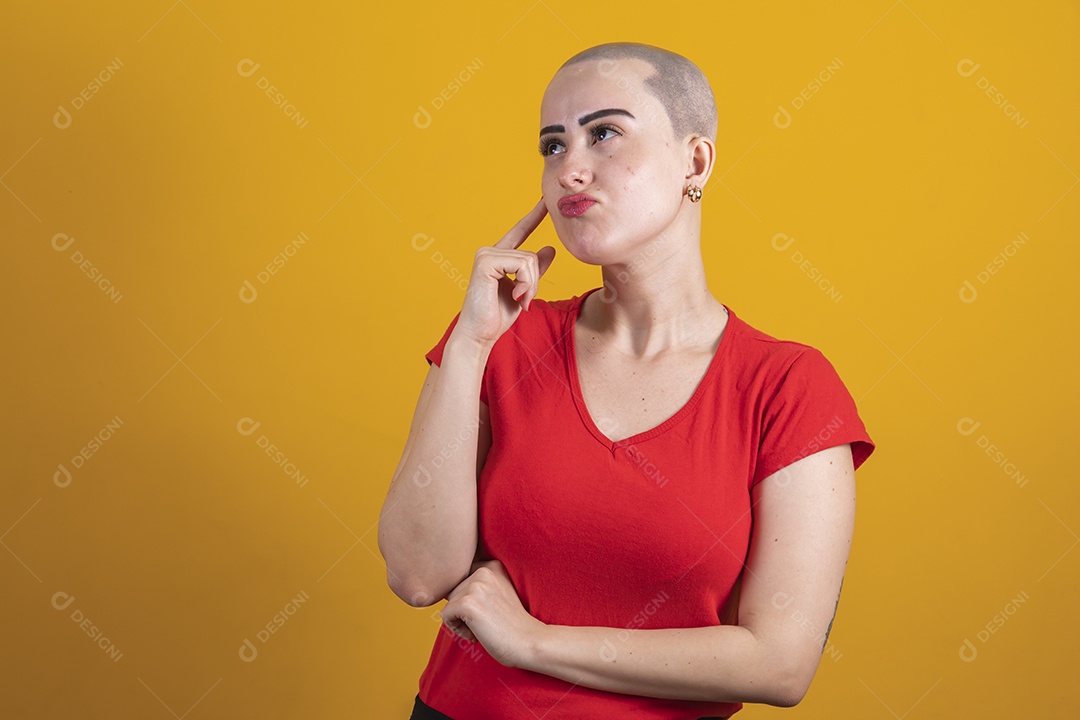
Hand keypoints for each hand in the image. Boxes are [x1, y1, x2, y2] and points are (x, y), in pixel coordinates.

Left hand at [440, 559, 546, 668]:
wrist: (529, 642)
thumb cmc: (511, 624)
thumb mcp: (496, 593)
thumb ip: (476, 584)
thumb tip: (442, 584)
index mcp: (491, 565)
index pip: (460, 580)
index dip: (469, 600)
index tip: (489, 611)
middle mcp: (483, 570)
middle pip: (452, 592)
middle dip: (464, 611)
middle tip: (488, 621)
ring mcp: (475, 586)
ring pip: (448, 604)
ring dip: (461, 621)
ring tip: (485, 627)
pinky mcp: (467, 604)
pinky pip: (445, 616)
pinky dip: (457, 630)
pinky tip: (478, 634)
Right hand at [455, 199, 555, 347]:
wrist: (480, 334)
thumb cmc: (497, 316)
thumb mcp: (523, 290)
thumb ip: (534, 270)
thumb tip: (549, 248)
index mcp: (497, 257)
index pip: (520, 231)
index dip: (534, 216)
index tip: (546, 201)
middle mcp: (489, 251)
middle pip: (531, 256)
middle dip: (534, 282)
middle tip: (525, 300)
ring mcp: (486, 254)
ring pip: (528, 260)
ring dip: (531, 286)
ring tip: (520, 300)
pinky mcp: (485, 262)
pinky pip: (522, 265)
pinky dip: (525, 284)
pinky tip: (516, 296)